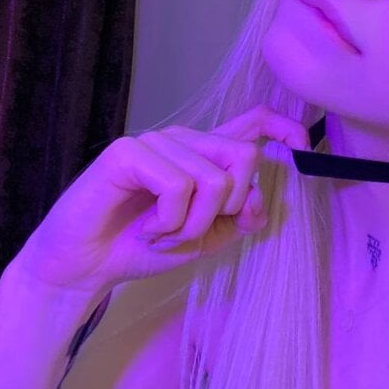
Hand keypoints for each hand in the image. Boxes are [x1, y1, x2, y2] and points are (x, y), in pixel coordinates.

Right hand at [11, 105, 310, 293]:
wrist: (85, 266)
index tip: (303, 144)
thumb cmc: (142, 247)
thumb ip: (238, 220)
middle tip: (194, 231)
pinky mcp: (129, 151)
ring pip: (213, 179)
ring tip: (162, 232)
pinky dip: (169, 221)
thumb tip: (261, 202)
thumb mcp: (204, 239)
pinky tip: (146, 227)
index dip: (283, 126)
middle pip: (244, 156)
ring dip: (191, 225)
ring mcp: (156, 141)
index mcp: (204, 155)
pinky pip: (178, 186)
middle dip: (231, 208)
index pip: (252, 122)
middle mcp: (184, 140)